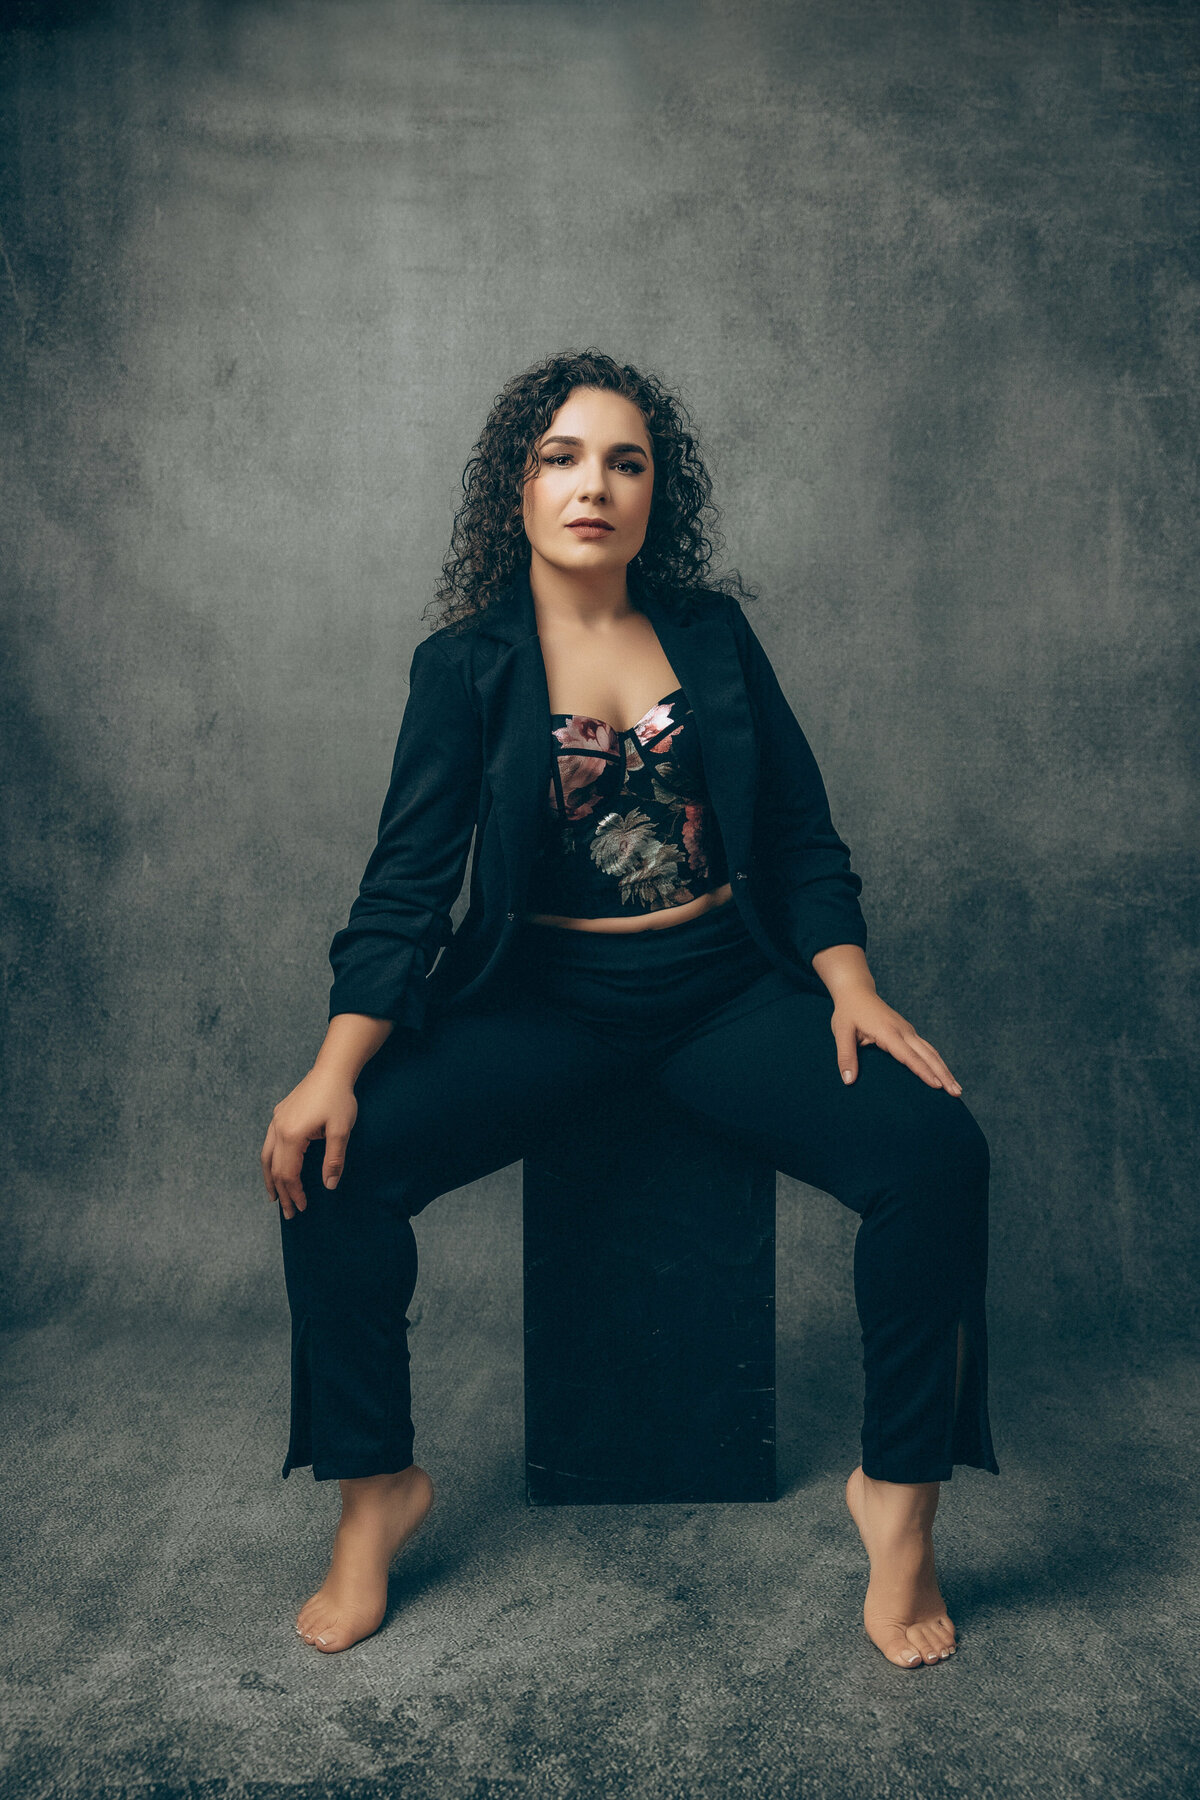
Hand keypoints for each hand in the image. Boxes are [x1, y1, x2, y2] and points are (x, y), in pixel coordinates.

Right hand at [260, 1070, 357, 1218]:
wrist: (331, 1070)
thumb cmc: (338, 1099)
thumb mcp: (341, 1130)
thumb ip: (334, 1160)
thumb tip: (329, 1186)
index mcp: (292, 1136)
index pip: (289, 1174)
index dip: (295, 1193)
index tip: (303, 1207)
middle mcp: (278, 1129)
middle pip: (275, 1169)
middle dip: (282, 1193)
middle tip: (289, 1212)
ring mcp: (277, 1121)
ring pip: (266, 1156)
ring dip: (270, 1178)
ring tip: (273, 1196)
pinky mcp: (280, 1114)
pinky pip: (269, 1143)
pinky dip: (270, 1161)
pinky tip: (276, 1166)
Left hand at [831, 989, 962, 1094]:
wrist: (857, 991)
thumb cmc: (848, 1012)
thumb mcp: (841, 1032)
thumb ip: (845, 1056)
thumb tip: (848, 1081)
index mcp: (888, 1032)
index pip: (909, 1056)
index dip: (923, 1071)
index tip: (938, 1086)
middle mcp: (903, 1031)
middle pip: (928, 1055)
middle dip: (944, 1074)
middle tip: (957, 1093)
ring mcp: (908, 1030)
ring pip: (931, 1051)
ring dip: (945, 1070)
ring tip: (957, 1089)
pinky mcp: (909, 1032)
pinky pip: (927, 1049)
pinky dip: (938, 1062)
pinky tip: (943, 1074)